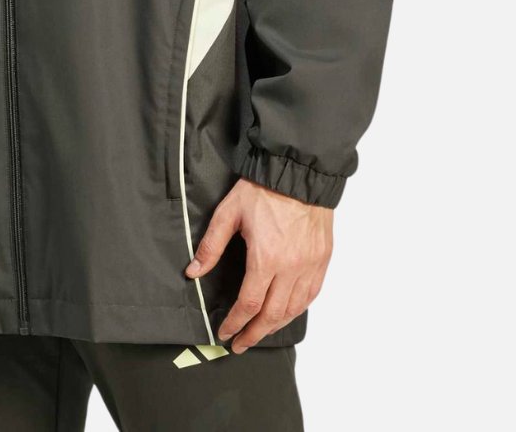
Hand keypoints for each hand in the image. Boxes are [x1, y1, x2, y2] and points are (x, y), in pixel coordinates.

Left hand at [185, 178, 332, 352]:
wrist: (298, 173)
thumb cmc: (263, 190)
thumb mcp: (229, 213)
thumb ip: (211, 245)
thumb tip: (193, 272)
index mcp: (266, 258)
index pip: (249, 304)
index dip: (235, 323)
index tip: (225, 332)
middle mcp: (291, 268)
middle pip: (272, 315)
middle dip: (254, 333)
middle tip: (240, 344)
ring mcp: (310, 266)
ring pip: (293, 309)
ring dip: (275, 326)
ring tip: (259, 332)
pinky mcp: (322, 260)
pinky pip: (311, 295)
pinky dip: (297, 310)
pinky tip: (286, 313)